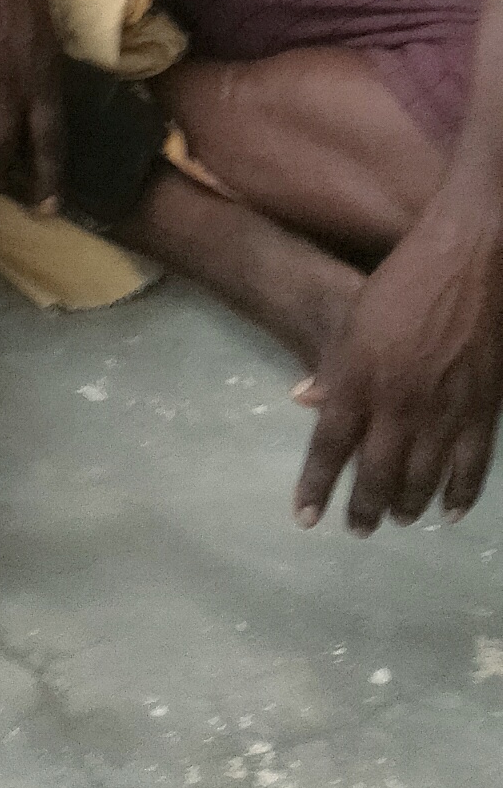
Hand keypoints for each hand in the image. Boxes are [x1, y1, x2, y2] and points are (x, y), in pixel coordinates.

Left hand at [294, 203, 502, 531]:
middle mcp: (397, 405)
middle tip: (358, 528)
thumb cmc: (401, 283)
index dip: (315, 487)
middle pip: (375, 475)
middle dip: (364, 509)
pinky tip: (449, 511)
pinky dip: (460, 495)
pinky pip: (471, 468)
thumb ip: (333, 368)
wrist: (467, 259)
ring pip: (422, 480)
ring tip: (397, 517)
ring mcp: (443, 411)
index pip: (328, 448)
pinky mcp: (483, 410)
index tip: (304, 518)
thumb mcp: (352, 320)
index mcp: (358, 380)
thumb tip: (303, 401)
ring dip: (407, 506)